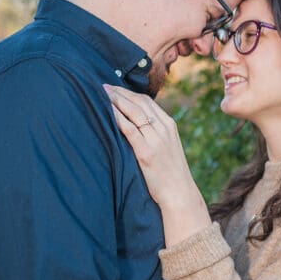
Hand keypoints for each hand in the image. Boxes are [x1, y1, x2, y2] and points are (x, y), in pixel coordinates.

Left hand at [104, 84, 210, 242]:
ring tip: (100, 94)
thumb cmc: (170, 173)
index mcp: (169, 125)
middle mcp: (164, 128)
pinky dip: (117, 117)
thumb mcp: (167, 147)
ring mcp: (156, 139)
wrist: (179, 193)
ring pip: (133, 112)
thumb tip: (133, 124)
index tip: (113, 88)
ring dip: (116, 100)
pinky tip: (106, 111)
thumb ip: (154, 133)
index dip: (127, 93)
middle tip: (101, 86)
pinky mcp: (147, 152)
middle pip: (139, 102)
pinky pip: (130, 129)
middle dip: (119, 92)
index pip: (146, 101)